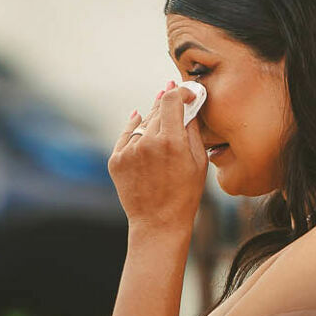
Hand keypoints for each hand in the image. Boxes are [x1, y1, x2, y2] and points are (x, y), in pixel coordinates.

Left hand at [109, 83, 206, 234]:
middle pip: (157, 110)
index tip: (186, 92)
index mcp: (172, 142)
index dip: (180, 92)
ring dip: (152, 117)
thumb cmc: (185, 195)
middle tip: (172, 92)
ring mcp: (129, 151)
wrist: (158, 223)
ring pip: (142, 122)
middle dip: (167, 102)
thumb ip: (193, 130)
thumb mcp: (199, 162)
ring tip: (161, 114)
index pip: (172, 100)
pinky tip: (138, 117)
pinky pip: (126, 135)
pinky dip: (133, 126)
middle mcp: (147, 142)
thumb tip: (190, 106)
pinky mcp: (116, 160)